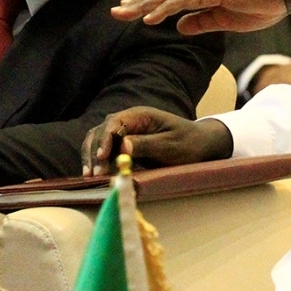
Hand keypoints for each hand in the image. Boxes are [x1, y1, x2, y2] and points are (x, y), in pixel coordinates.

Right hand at [81, 107, 233, 175]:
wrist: (200, 145)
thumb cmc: (188, 143)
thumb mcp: (170, 145)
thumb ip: (146, 144)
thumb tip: (123, 146)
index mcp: (139, 115)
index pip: (114, 123)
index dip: (105, 139)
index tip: (101, 157)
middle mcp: (128, 121)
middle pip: (101, 131)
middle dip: (94, 151)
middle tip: (93, 173)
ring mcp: (125, 132)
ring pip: (98, 140)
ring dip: (92, 157)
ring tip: (90, 176)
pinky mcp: (125, 145)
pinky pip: (105, 150)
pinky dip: (98, 161)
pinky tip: (94, 175)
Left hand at [111, 0, 290, 34]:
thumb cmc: (259, 4)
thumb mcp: (224, 19)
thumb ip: (201, 21)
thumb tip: (178, 26)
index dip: (147, 4)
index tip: (127, 10)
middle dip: (137, 3)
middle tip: (113, 12)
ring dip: (144, 5)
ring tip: (123, 13)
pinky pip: (185, 1)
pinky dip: (165, 8)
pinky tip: (149, 17)